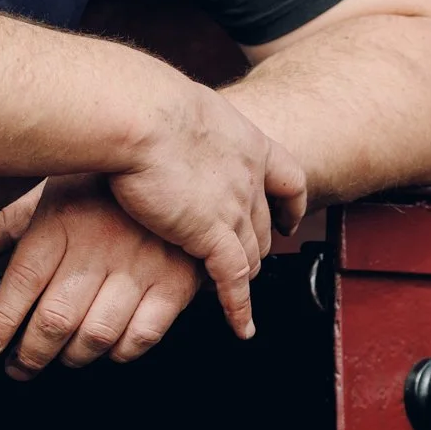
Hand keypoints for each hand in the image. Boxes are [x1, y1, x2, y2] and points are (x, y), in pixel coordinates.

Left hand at [0, 177, 202, 377]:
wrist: (175, 166)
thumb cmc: (103, 187)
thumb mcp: (49, 196)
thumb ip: (2, 228)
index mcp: (61, 221)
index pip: (22, 282)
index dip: (0, 323)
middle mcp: (98, 245)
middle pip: (56, 318)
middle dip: (30, 354)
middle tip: (18, 367)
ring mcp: (139, 266)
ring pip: (96, 334)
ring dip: (73, 357)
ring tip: (61, 356)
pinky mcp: (174, 283)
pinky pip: (141, 336)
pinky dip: (120, 352)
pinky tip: (107, 346)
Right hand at [107, 82, 306, 339]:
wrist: (141, 115)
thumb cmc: (145, 103)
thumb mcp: (179, 107)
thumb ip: (183, 124)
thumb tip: (162, 123)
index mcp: (247, 142)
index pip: (288, 178)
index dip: (289, 204)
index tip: (285, 220)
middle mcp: (249, 177)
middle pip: (265, 224)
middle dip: (259, 245)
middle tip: (246, 261)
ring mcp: (234, 208)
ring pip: (252, 253)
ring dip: (244, 275)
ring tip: (234, 293)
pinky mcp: (212, 235)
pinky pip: (234, 280)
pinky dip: (239, 306)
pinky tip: (242, 326)